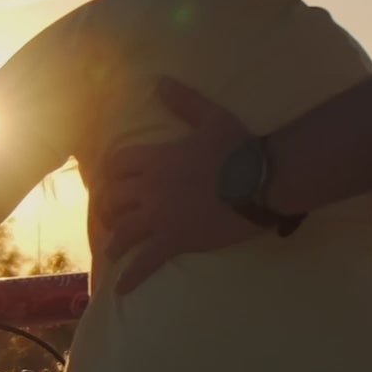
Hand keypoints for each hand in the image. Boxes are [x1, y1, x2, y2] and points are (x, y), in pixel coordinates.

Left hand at [93, 76, 261, 294]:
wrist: (262, 180)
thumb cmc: (240, 147)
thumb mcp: (211, 116)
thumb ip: (183, 101)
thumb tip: (158, 81)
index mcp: (157, 158)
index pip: (117, 164)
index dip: (110, 174)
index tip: (110, 182)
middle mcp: (152, 188)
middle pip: (113, 200)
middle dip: (108, 209)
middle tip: (111, 218)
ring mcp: (162, 217)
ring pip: (123, 232)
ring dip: (115, 242)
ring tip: (113, 251)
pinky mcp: (176, 240)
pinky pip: (145, 262)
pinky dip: (131, 277)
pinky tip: (120, 290)